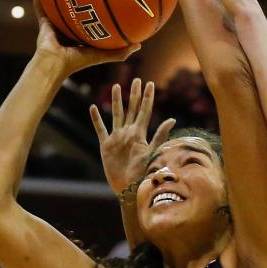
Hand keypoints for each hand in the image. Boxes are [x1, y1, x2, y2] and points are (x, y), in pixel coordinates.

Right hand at [30, 0, 140, 79]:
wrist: (54, 65)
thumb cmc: (77, 62)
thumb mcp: (102, 55)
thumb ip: (119, 52)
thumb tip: (140, 46)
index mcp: (81, 31)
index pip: (89, 13)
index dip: (95, 2)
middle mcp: (68, 24)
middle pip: (73, 2)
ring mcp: (54, 21)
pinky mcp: (43, 19)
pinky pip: (39, 1)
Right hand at [90, 79, 175, 196]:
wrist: (129, 188)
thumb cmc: (143, 173)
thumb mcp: (153, 153)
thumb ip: (160, 135)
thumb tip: (173, 119)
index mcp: (139, 134)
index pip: (144, 111)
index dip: (147, 97)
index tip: (149, 83)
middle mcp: (128, 133)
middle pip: (131, 109)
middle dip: (134, 94)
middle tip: (136, 79)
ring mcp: (117, 138)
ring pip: (117, 115)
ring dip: (117, 101)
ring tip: (117, 87)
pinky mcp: (106, 146)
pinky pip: (100, 129)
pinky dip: (96, 119)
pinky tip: (93, 108)